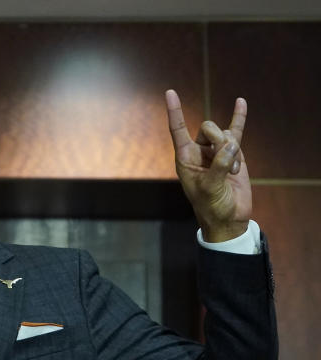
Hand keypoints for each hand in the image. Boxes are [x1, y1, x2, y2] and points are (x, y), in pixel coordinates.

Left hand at [165, 89, 251, 241]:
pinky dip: (238, 118)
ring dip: (233, 152)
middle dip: (220, 141)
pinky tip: (240, 102)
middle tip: (226, 164)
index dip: (175, 112)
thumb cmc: (211, 206)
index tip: (170, 92)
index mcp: (185, 158)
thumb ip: (219, 166)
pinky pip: (236, 131)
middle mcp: (198, 152)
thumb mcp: (210, 189)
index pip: (178, 130)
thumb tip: (231, 145)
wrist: (228, 218)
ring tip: (232, 173)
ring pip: (225, 134)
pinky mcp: (233, 153)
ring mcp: (216, 151)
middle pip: (208, 128)